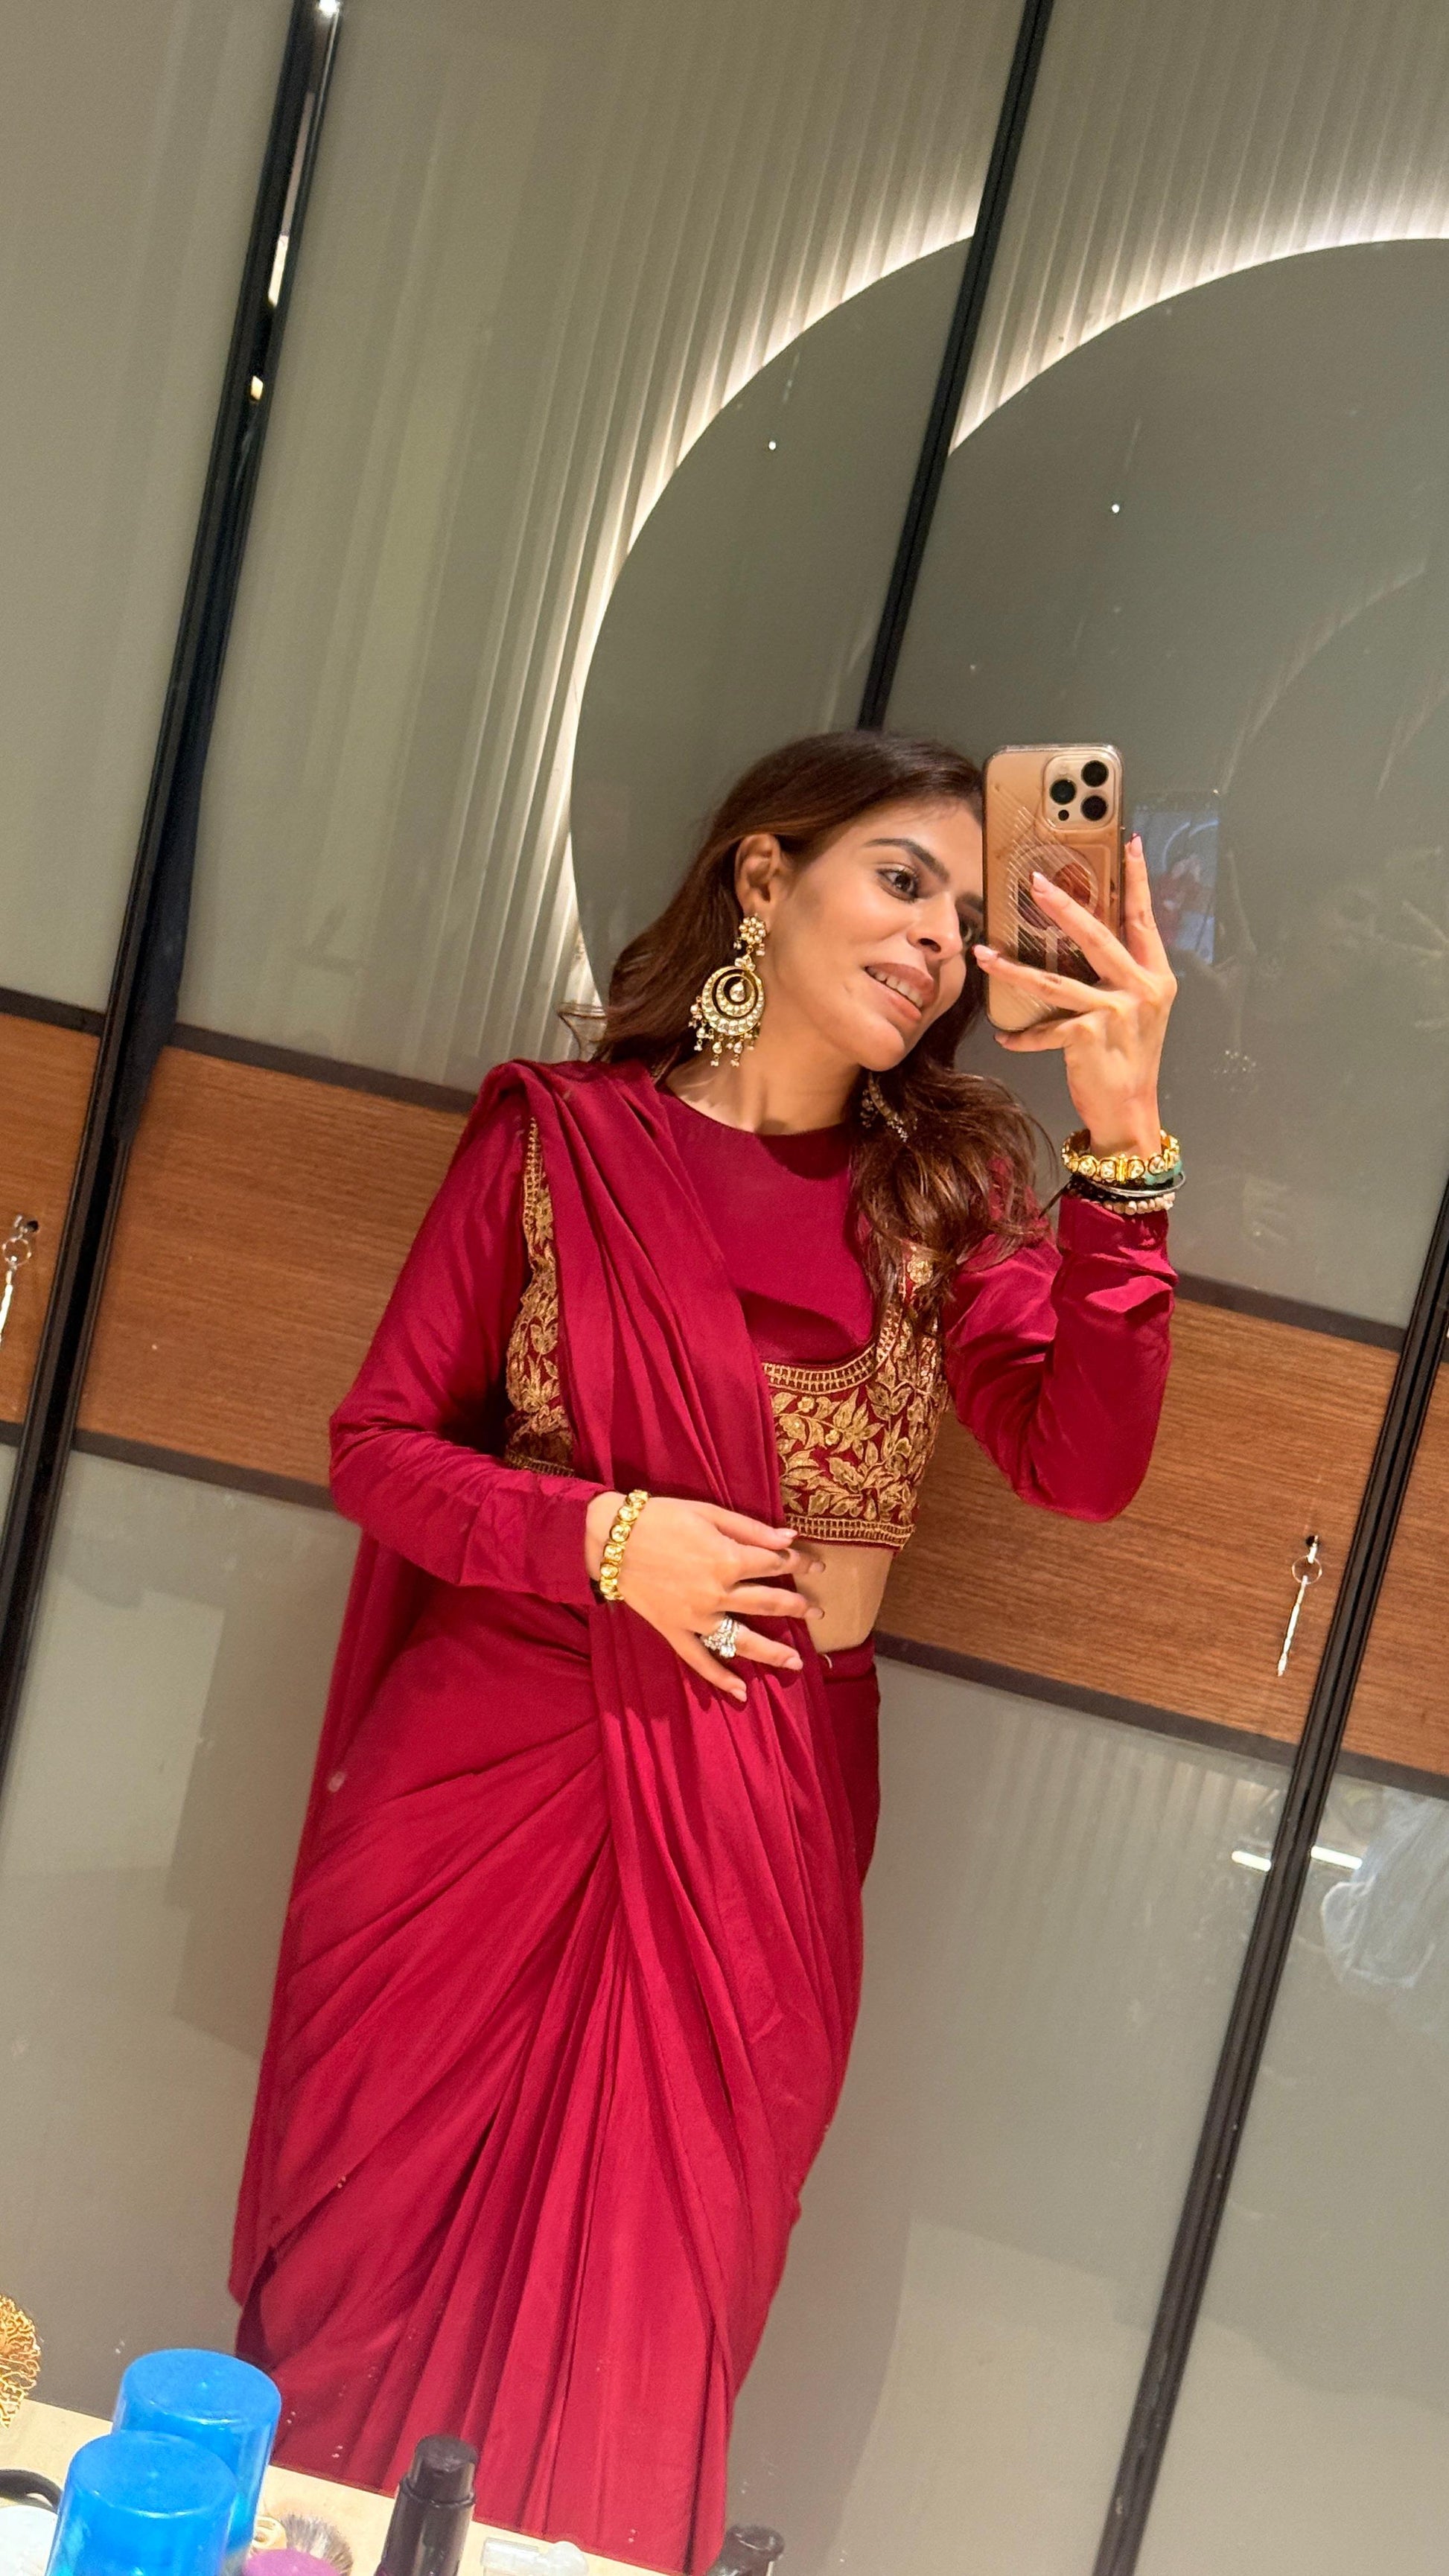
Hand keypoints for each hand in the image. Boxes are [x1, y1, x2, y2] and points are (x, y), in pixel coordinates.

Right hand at [584, 1490, 825, 1702]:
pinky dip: (720, 1678)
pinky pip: (700, 1660)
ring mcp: (697, 1617)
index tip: (817, 1565)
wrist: (612, 1538)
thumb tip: (790, 1539)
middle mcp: (718, 1593)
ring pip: (743, 1640)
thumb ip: (751, 1529)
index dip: (799, 1562)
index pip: (775, 1563)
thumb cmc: (661, 1518)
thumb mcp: (708, 1513)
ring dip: (773, 1652)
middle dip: (797, 1606)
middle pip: (768, 1602)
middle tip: (817, 1612)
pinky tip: (741, 1692)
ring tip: (797, 1663)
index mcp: (729, 1559)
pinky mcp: (675, 1631)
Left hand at [974, 834, 1176, 1155]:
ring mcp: (1117, 1012)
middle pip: (1096, 936)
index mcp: (1155, 976)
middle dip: (1063, 906)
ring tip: (984, 955)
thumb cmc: (1128, 1060)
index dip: (1137, 880)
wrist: (1131, 1112)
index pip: (1143, 919)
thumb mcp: (1136, 1012)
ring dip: (1013, 968)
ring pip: (1054, 980)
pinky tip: (1005, 1037)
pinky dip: (1022, 1035)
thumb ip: (1119, 976)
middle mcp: (1142, 989)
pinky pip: (1044, 1028)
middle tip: (1035, 882)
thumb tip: (1082, 939)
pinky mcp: (1089, 1036)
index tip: (1128, 842)